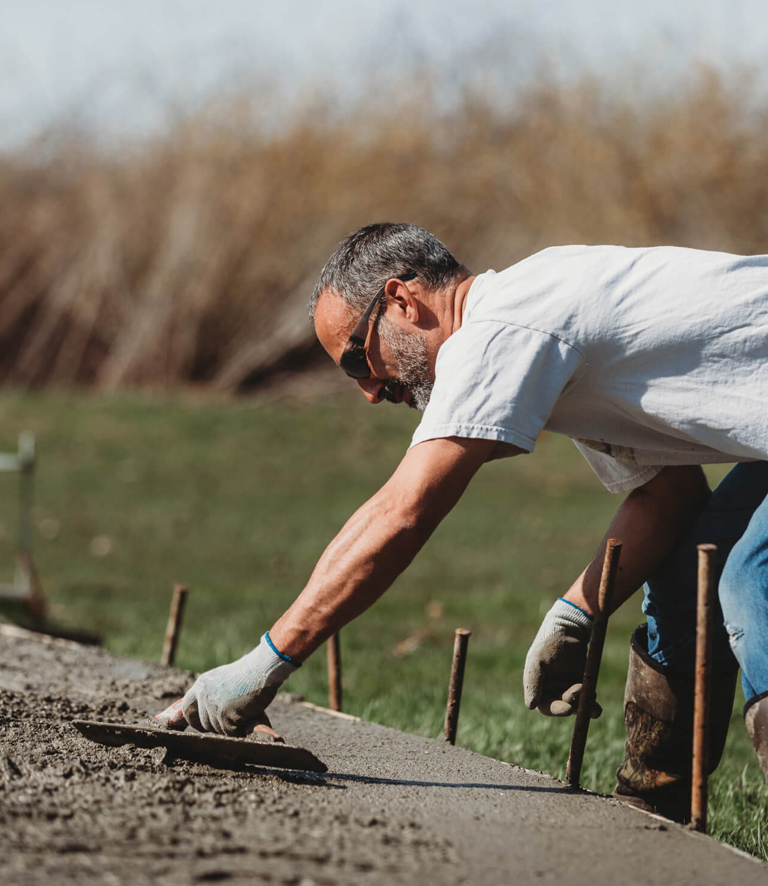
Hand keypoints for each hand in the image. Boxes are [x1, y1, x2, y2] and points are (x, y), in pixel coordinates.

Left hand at [154, 634, 298, 735]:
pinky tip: (248, 714)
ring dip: (230, 726)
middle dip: (211, 726)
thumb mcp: (224, 683)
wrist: (263, 668)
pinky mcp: (224, 714)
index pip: (186, 707)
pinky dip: (240, 728)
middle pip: (199, 723)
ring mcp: (212, 705)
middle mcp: (202, 694)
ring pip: (216, 729)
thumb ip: (212, 696)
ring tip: (244, 709)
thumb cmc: (250, 674)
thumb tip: (200, 715)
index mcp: (202, 684)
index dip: (188, 719)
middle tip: (229, 718)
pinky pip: (230, 732)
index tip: (182, 727)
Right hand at [523, 599, 600, 717]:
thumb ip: (533, 682)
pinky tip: (596, 708)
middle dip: (572, 703)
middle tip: (579, 689)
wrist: (570, 629)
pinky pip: (587, 701)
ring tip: (590, 694)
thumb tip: (530, 706)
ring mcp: (568, 689)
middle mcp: (552, 691)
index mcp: (538, 687)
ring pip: (576, 706)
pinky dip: (591, 706)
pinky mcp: (582, 685)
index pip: (545, 706)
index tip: (567, 708)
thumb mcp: (537, 661)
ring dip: (583, 705)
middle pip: (562, 706)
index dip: (555, 710)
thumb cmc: (549, 643)